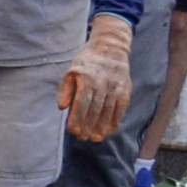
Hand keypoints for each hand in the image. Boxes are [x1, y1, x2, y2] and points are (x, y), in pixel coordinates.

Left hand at [59, 15, 133, 141]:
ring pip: (108, 111)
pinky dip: (115, 121)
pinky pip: (121, 108)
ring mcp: (116, 87)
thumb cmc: (87, 63)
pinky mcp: (125, 89)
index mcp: (86, 78)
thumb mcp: (71, 71)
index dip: (77, 119)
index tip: (73, 131)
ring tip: (95, 138)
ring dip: (102, 127)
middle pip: (95, 109)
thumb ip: (65, 89)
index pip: (81, 103)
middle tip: (83, 138)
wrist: (110, 48)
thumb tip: (61, 107)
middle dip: (88, 126)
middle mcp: (102, 83)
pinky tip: (109, 131)